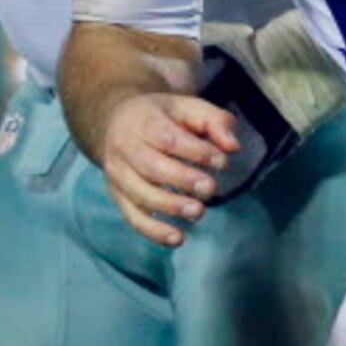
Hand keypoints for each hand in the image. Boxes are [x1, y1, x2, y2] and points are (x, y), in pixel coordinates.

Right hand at [99, 92, 238, 247]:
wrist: (113, 122)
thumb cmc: (160, 116)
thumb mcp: (187, 107)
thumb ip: (214, 121)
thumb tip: (233, 147)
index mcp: (143, 121)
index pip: (168, 138)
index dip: (196, 151)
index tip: (222, 161)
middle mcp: (125, 148)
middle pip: (152, 167)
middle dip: (183, 180)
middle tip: (210, 188)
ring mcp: (118, 174)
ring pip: (140, 195)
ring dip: (171, 206)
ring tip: (199, 212)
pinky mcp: (118, 196)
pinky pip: (133, 217)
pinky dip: (154, 231)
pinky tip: (178, 238)